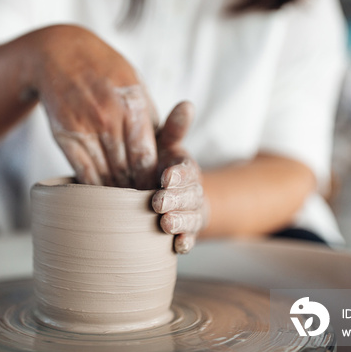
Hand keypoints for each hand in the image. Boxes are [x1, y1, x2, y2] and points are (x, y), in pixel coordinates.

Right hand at [29, 25, 158, 188]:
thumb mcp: (135, 83)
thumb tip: (164, 151)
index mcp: (132, 103)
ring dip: (117, 191)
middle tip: (144, 202)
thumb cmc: (105, 69)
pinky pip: (83, 172)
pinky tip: (101, 193)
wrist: (59, 54)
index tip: (158, 189)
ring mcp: (84, 128)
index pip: (147, 157)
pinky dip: (94, 187)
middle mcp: (109, 118)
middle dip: (137, 188)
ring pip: (106, 175)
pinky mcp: (64, 137)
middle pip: (128, 170)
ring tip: (125, 201)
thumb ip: (149, 116)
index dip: (153, 179)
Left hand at [152, 102, 206, 253]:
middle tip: (158, 202)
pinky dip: (185, 242)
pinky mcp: (186, 231)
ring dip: (180, 222)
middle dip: (175, 199)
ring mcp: (191, 213)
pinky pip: (189, 238)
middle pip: (189, 196)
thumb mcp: (166, 143)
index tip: (165, 176)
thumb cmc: (162, 163)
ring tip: (165, 224)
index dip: (178, 174)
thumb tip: (187, 104)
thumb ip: (174, 128)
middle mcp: (192, 191)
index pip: (186, 170)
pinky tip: (178, 246)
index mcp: (186, 168)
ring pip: (191, 218)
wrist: (168, 192)